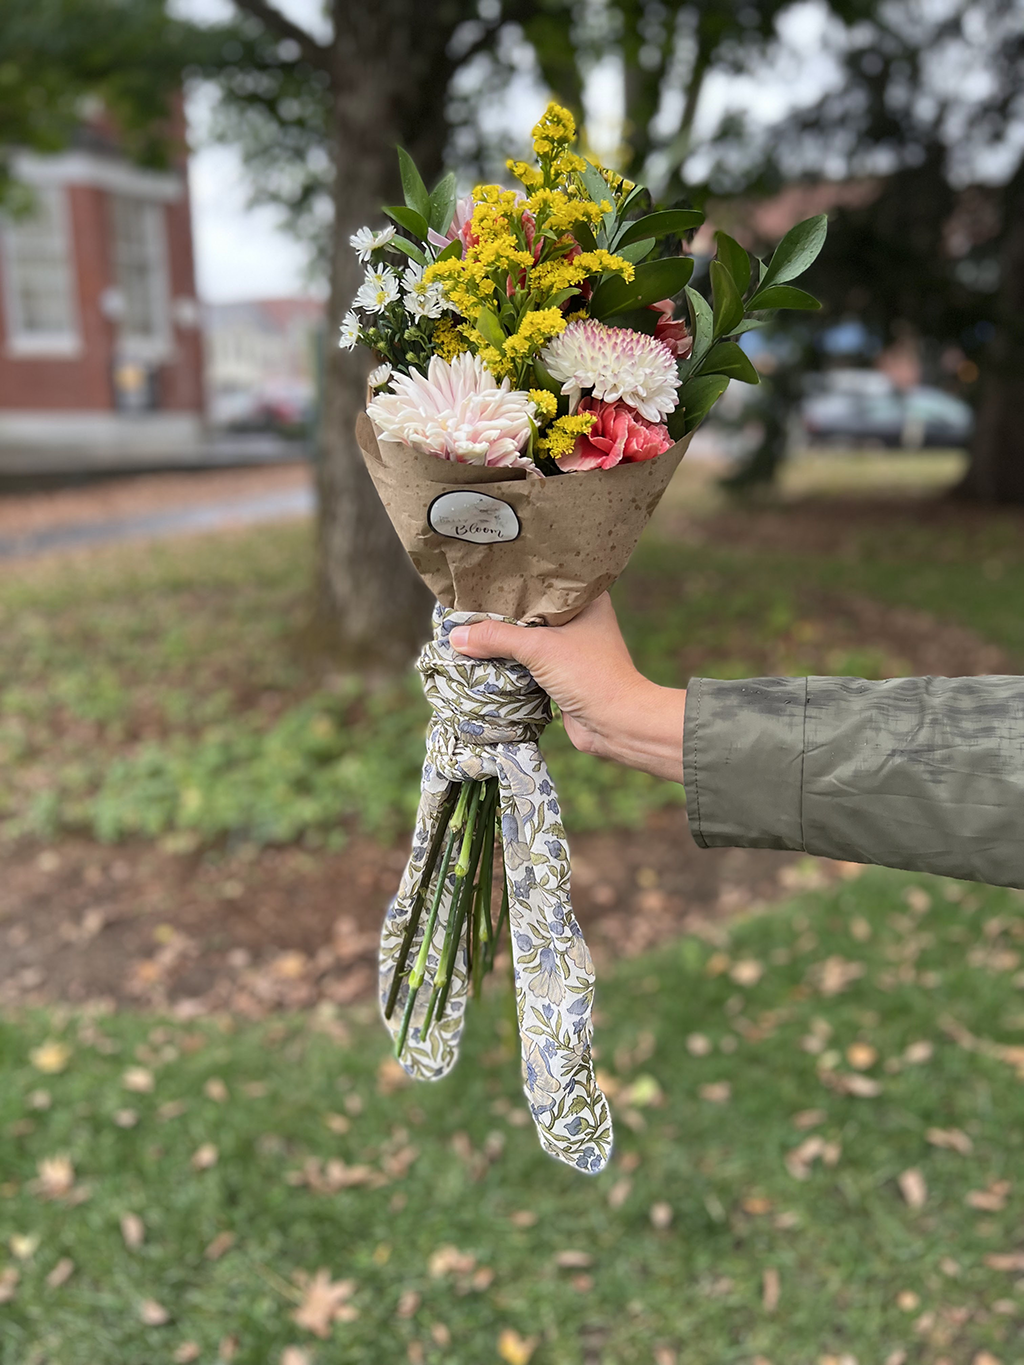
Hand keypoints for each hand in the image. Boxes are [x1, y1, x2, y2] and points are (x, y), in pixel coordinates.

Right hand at [449, 594, 684, 782]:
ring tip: (466, 630)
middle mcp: (580, 619)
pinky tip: (481, 658)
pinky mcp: (562, 674)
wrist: (617, 725)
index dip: (511, 581)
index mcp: (585, 599)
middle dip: (500, 614)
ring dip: (503, 641)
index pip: (540, 581)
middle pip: (530, 611)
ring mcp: (571, 648)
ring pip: (528, 639)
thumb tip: (455, 636)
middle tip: (464, 606)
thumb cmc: (590, 675)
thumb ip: (497, 638)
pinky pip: (528, 662)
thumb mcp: (540, 648)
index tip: (479, 578)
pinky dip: (509, 663)